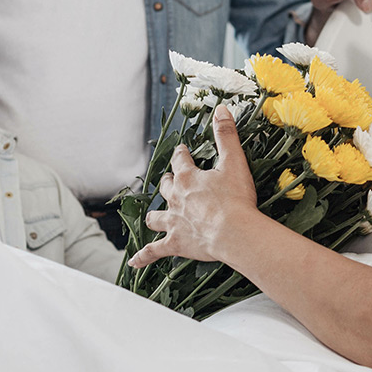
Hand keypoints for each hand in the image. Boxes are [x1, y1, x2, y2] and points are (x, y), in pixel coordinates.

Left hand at [128, 106, 259, 269]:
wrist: (234, 232)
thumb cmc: (236, 199)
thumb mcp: (234, 161)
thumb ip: (226, 135)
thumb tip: (221, 109)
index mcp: (188, 178)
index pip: (180, 160)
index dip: (182, 154)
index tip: (183, 150)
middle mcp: (176, 199)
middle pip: (166, 187)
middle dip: (168, 182)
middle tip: (170, 181)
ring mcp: (173, 222)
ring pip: (156, 217)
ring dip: (154, 216)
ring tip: (152, 218)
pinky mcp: (175, 243)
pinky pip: (154, 251)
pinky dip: (144, 256)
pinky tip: (135, 262)